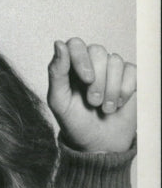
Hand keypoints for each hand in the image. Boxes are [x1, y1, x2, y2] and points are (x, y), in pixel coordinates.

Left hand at [47, 38, 136, 152]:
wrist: (100, 144)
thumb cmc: (76, 123)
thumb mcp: (59, 102)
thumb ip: (56, 73)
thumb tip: (58, 44)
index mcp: (70, 67)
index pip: (76, 44)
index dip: (81, 59)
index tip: (85, 80)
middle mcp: (91, 64)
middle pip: (98, 51)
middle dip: (97, 80)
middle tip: (92, 102)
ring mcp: (111, 70)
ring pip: (115, 61)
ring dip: (110, 90)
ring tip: (104, 108)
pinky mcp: (130, 77)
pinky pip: (132, 71)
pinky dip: (125, 91)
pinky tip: (118, 104)